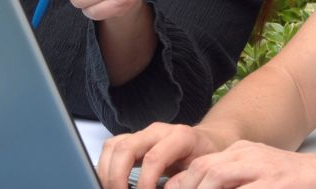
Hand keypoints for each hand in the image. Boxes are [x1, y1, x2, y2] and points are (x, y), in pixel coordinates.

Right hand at [98, 123, 229, 188]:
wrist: (209, 142)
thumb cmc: (207, 158)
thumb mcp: (203, 172)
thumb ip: (184, 183)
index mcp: (180, 137)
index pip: (153, 159)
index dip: (145, 183)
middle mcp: (158, 131)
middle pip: (126, 148)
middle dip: (117, 178)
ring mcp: (143, 133)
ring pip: (113, 145)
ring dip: (107, 172)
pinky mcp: (134, 139)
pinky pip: (112, 147)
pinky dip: (106, 166)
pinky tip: (111, 183)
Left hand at [167, 141, 315, 188]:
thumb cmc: (288, 183)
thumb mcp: (255, 177)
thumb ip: (230, 182)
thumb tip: (201, 186)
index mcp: (240, 152)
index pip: (201, 164)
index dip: (181, 183)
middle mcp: (247, 155)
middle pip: (205, 168)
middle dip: (187, 188)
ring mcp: (262, 168)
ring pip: (218, 175)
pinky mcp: (275, 182)